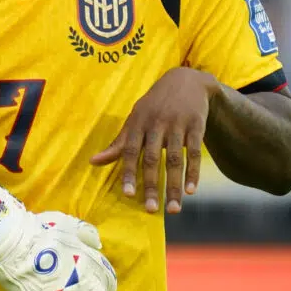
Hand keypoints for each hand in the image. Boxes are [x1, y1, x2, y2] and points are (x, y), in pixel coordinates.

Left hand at [91, 67, 217, 213]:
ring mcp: (178, 125)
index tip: (128, 194)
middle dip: (152, 186)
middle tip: (150, 210)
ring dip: (174, 186)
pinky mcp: (197, 126)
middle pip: (153, 159)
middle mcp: (157, 123)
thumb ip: (119, 143)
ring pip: (175, 160)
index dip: (128, 172)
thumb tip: (93, 162)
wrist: (186, 80)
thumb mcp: (135, 119)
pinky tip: (191, 191)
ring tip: (173, 209)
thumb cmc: (155, 105)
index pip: (130, 151)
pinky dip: (193, 173)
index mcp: (138, 122)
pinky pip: (195, 153)